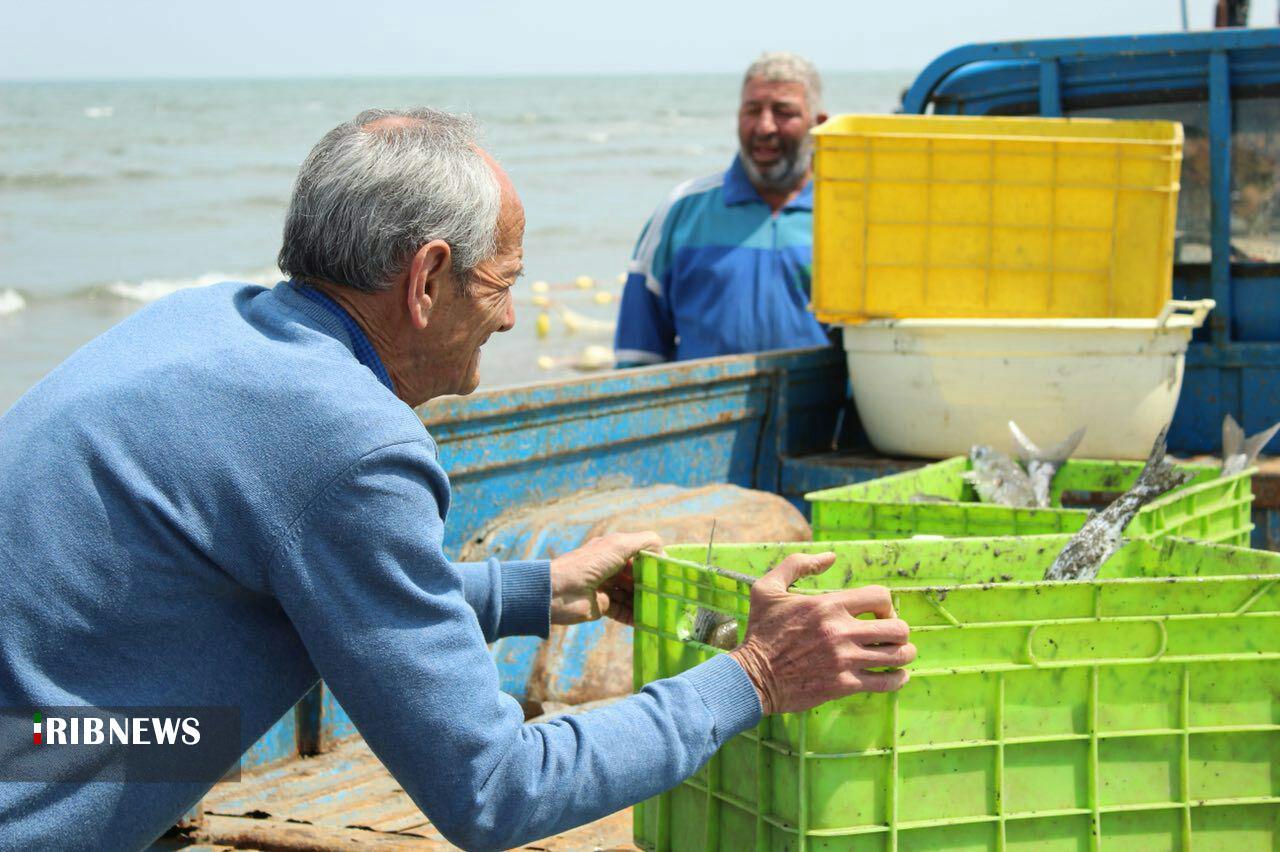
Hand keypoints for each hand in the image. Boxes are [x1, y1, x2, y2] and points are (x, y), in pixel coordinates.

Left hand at [549, 531, 662, 625]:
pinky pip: (623, 611)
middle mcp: (610, 567)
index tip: (669, 573)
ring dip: (646, 601)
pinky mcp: (602, 607)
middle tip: (670, 593)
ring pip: (632, 594)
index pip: (639, 554)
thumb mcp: (619, 545)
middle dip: (652, 583)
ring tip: (663, 609)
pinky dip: (635, 616)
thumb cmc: (589, 564)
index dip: (654, 562)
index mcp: (612, 550)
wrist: (559, 592)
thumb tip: (663, 551)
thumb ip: (644, 542)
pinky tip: (649, 622)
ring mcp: (606, 588)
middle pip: (637, 576)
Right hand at [728, 552, 914, 714]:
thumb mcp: (767, 588)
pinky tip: (896, 676)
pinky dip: (898, 679)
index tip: (877, 614)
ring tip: (899, 655)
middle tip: (889, 636)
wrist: (752, 677)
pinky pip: (886, 682)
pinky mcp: (844, 685)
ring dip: (904, 654)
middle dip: (900, 630)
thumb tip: (830, 557)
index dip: (886, 604)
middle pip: (898, 628)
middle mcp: (840, 631)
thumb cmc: (761, 631)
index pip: (880, 596)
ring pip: (898, 655)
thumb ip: (797, 564)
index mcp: (827, 605)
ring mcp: (844, 660)